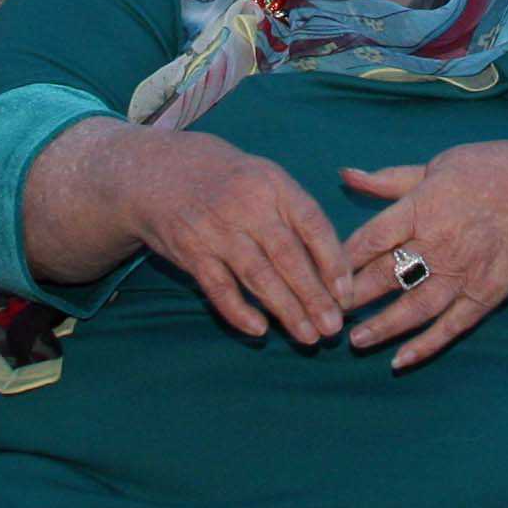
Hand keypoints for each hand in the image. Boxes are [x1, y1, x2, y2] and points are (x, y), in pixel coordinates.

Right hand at [103, 129, 347, 346]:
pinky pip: (218, 287)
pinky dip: (238, 311)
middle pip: (288, 256)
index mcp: (274, 184)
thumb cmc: (228, 180)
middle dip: (314, 296)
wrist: (160, 171)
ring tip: (308, 336)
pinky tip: (259, 329)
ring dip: (285, 309)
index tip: (347, 294)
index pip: (313, 224)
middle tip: (332, 327)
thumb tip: (333, 263)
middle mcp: (247, 205)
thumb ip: (295, 214)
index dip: (334, 261)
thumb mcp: (264, 179)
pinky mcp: (191, 251)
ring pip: (257, 276)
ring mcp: (217, 229)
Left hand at [333, 140, 507, 370]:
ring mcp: (465, 273)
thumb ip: (390, 180)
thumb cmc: (493, 172)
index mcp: (425, 205)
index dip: (342, 259)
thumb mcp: (438, 165)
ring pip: (415, 308)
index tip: (319, 272)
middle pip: (387, 276)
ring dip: (382, 328)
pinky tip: (400, 360)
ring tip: (356, 341)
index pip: (372, 238)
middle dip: (353, 298)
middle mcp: (441, 242)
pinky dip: (425, 346)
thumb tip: (344, 174)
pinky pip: (451, 326)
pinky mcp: (485, 296)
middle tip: (325, 311)